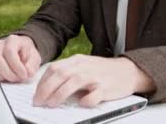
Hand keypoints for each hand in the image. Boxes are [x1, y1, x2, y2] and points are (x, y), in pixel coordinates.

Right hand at [0, 35, 41, 82]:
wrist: (21, 51)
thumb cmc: (27, 53)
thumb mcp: (35, 57)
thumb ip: (32, 64)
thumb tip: (28, 72)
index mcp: (12, 40)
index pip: (10, 51)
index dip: (17, 65)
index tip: (24, 75)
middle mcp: (0, 46)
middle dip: (10, 74)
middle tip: (20, 79)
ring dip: (5, 77)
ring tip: (16, 78)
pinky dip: (1, 78)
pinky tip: (9, 78)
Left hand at [32, 54, 154, 107]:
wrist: (128, 71)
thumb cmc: (103, 71)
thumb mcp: (84, 66)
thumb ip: (69, 72)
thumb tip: (49, 88)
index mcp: (77, 60)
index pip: (54, 68)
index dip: (42, 82)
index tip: (36, 94)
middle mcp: (84, 66)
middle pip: (60, 74)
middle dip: (45, 89)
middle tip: (38, 102)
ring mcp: (95, 76)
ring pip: (73, 83)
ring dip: (59, 94)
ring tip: (51, 105)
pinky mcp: (106, 88)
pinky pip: (94, 95)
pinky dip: (86, 101)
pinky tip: (81, 104)